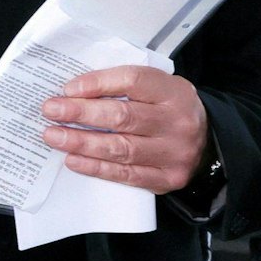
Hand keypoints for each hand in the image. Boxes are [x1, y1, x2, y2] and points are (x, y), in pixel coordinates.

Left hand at [40, 65, 208, 193]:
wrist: (209, 143)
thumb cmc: (169, 111)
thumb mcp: (158, 89)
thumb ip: (124, 87)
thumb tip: (74, 92)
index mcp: (174, 92)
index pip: (133, 81)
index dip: (97, 83)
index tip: (68, 89)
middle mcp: (177, 122)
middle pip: (123, 116)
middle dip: (81, 113)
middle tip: (50, 110)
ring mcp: (174, 153)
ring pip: (121, 148)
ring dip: (81, 142)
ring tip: (53, 136)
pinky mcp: (167, 178)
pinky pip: (126, 175)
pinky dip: (96, 168)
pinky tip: (73, 160)